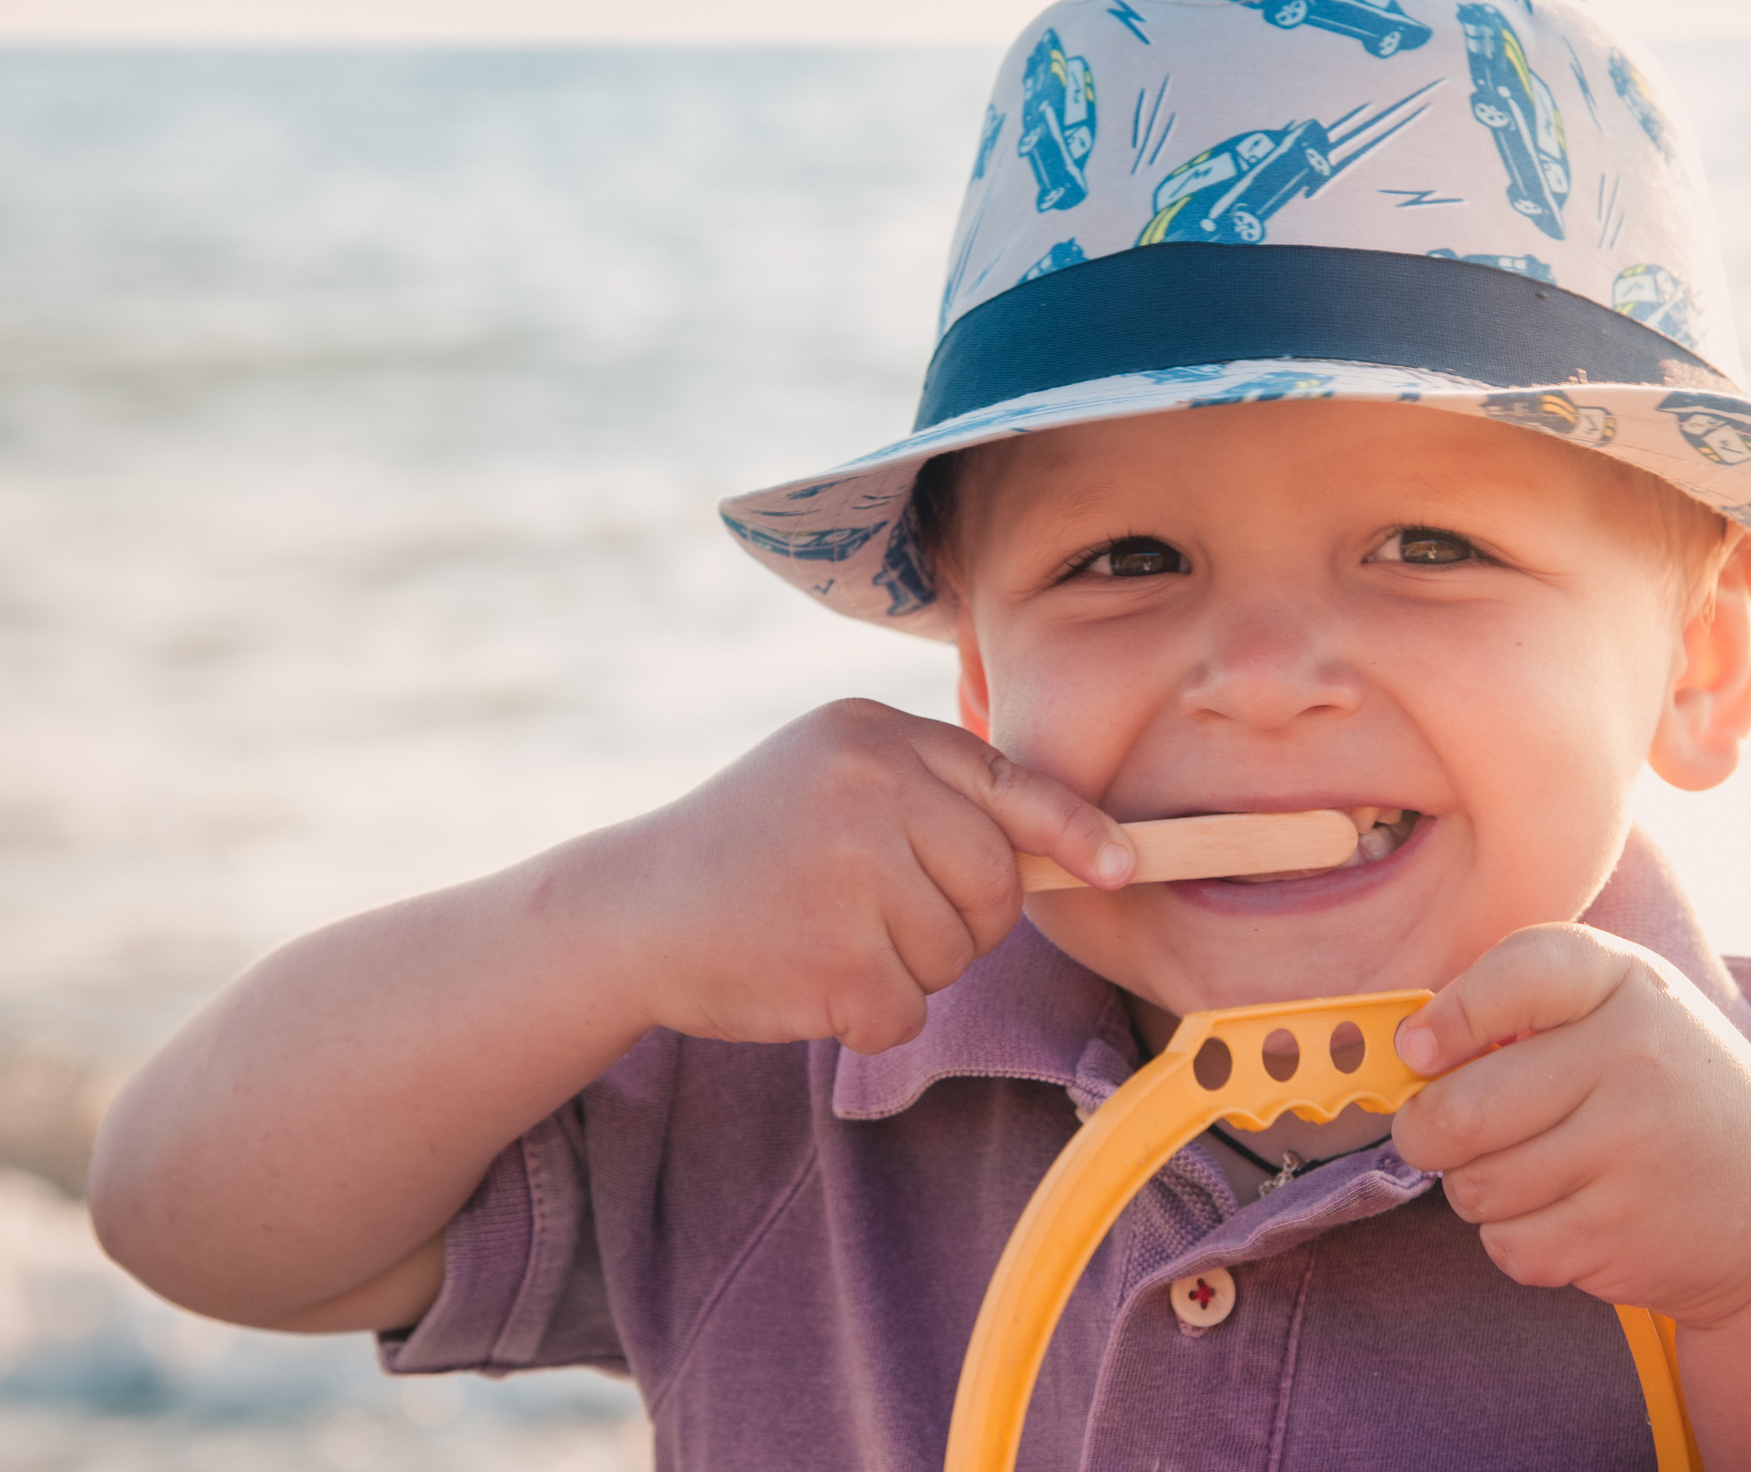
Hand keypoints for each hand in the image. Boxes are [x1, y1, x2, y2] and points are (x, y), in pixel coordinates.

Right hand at [576, 699, 1135, 1054]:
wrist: (630, 912)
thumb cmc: (749, 848)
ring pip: (956, 954)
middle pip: (997, 881)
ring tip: (825, 936)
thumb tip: (1069, 846)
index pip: (1007, 781)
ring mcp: (851, 873)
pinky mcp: (835, 961)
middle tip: (881, 916)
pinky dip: (867, 1016)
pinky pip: (907, 1012)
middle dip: (962, 919)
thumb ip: (929, 792)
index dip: (1077, 829)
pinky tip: (807, 981)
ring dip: (906, 969)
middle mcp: (867, 788)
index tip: (1121, 865)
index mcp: (872, 734)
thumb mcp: (833, 775)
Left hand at [1388, 922, 1750, 1329]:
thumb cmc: (1670, 1098)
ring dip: (1477, 1189)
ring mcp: (1631, 1152)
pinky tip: (1569, 1218)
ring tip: (1533, 1172)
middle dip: (1425, 1131)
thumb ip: (1527, 1007)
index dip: (1451, 1014)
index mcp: (1630, 984)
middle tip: (1438, 1134)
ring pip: (1475, 1185)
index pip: (1521, 973)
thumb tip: (1410, 1047)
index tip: (1420, 1048)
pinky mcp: (1620, 1236)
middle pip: (1461, 1109)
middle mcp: (1635, 1059)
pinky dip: (1517, 1240)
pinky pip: (1507, 1244)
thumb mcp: (1628, 1016)